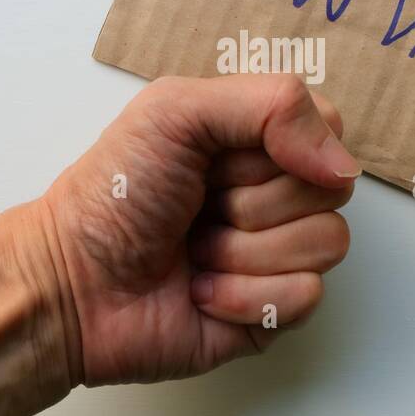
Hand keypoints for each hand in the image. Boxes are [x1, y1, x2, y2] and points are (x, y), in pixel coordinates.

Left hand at [36, 74, 359, 386]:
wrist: (72, 283)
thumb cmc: (113, 194)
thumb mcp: (176, 111)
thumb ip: (270, 104)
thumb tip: (342, 164)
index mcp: (255, 140)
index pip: (328, 128)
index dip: (284, 146)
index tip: (221, 157)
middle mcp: (274, 193)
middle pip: (330, 190)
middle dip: (253, 201)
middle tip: (199, 207)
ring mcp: (279, 253)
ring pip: (326, 244)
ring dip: (246, 251)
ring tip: (196, 252)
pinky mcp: (274, 311)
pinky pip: (306, 297)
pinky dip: (244, 296)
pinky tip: (202, 292)